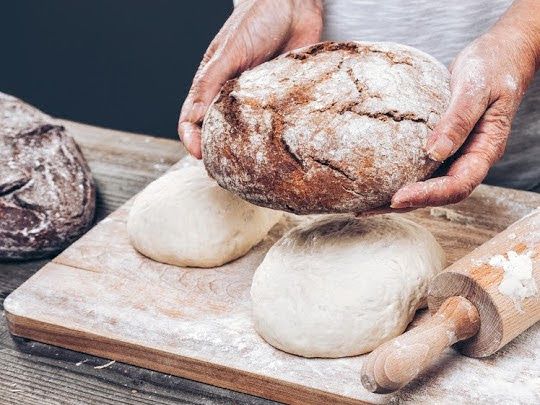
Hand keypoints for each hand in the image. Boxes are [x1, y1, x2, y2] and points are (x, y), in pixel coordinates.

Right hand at [178, 0, 322, 157]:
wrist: (295, 4)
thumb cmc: (257, 20)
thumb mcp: (229, 52)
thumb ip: (211, 83)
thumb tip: (194, 119)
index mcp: (212, 84)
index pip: (193, 119)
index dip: (192, 139)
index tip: (200, 156)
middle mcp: (232, 96)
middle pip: (219, 131)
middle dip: (219, 152)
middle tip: (226, 171)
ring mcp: (257, 100)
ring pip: (247, 132)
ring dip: (246, 149)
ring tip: (250, 168)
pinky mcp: (280, 99)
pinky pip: (276, 123)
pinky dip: (274, 137)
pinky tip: (277, 149)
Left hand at [389, 3, 539, 209]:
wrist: (499, 53)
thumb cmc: (493, 66)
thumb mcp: (476, 88)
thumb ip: (458, 120)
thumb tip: (434, 152)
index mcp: (485, 150)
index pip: (456, 186)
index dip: (427, 196)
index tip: (397, 198)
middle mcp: (469, 157)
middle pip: (438, 193)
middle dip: (406, 203)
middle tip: (369, 208)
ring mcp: (456, 152)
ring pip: (428, 182)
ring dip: (399, 193)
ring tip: (366, 201)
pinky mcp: (442, 142)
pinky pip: (421, 163)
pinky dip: (400, 171)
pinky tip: (376, 173)